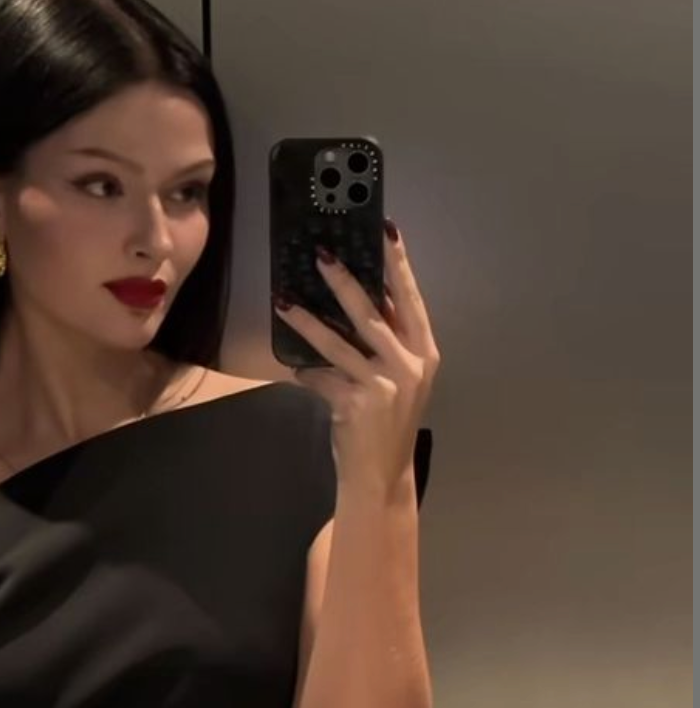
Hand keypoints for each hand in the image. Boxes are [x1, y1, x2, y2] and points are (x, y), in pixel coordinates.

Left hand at [274, 221, 439, 506]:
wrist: (382, 476)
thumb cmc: (388, 423)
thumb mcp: (400, 380)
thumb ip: (387, 343)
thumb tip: (359, 298)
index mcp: (424, 353)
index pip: (410, 300)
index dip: (398, 266)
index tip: (386, 231)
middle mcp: (408, 366)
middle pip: (371, 313)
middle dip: (344, 280)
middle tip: (321, 253)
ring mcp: (383, 386)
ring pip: (338, 342)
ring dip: (307, 320)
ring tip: (284, 301)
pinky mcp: (355, 404)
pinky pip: (320, 377)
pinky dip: (305, 371)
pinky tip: (296, 367)